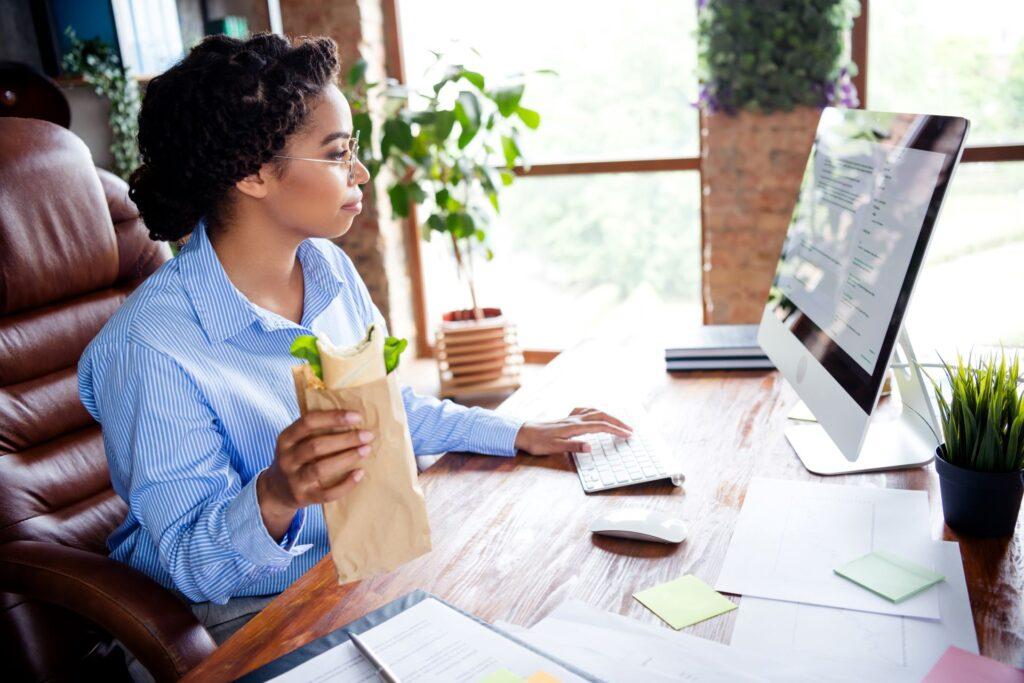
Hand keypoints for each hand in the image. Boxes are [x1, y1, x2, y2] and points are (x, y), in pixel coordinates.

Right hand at [258, 409, 373, 539]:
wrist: (276, 491)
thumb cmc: (296, 458)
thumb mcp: (296, 441)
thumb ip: (315, 430)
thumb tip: (353, 418)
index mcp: (285, 439)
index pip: (308, 422)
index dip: (333, 418)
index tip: (357, 416)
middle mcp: (286, 459)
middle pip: (316, 446)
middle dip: (345, 439)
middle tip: (368, 435)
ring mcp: (294, 480)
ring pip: (320, 469)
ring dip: (346, 458)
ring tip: (366, 450)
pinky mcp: (303, 498)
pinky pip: (327, 493)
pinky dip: (345, 484)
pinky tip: (360, 473)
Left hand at [513, 407, 633, 455]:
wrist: (522, 433)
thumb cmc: (537, 442)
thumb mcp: (554, 447)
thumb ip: (573, 446)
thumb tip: (590, 446)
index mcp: (574, 426)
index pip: (601, 426)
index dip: (616, 430)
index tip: (628, 435)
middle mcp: (574, 419)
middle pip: (602, 416)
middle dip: (618, 422)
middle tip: (630, 429)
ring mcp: (570, 417)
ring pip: (595, 412)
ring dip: (609, 416)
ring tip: (618, 422)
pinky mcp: (566, 418)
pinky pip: (585, 411)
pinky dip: (596, 412)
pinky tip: (595, 415)